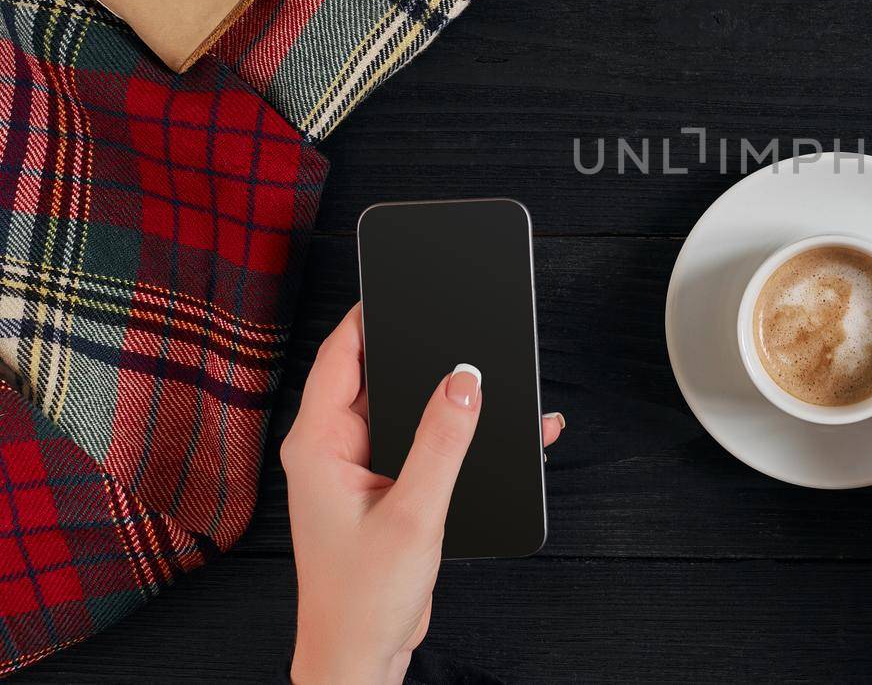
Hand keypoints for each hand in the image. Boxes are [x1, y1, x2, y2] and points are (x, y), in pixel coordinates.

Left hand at [282, 304, 564, 684]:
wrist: (360, 657)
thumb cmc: (363, 599)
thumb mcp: (414, 512)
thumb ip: (442, 441)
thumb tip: (465, 380)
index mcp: (317, 444)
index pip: (339, 355)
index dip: (369, 315)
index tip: (401, 285)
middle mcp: (331, 450)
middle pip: (375, 376)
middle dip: (418, 353)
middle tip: (458, 327)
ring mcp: (355, 470)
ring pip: (402, 410)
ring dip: (442, 398)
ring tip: (486, 382)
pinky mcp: (381, 489)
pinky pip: (418, 444)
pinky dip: (451, 435)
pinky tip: (493, 433)